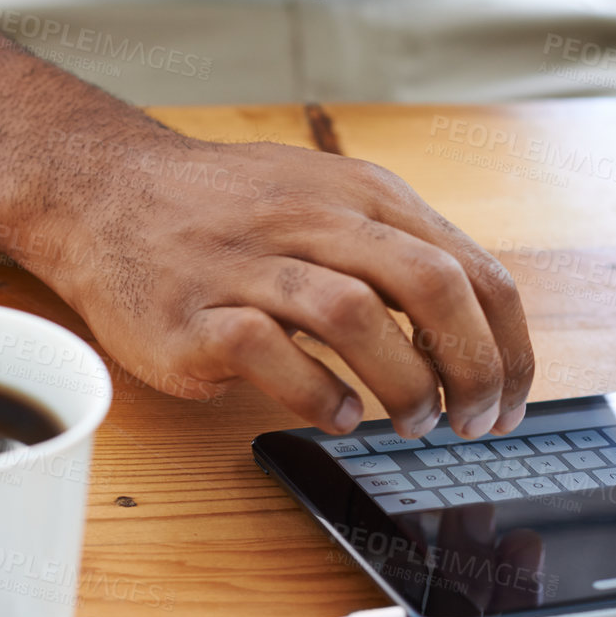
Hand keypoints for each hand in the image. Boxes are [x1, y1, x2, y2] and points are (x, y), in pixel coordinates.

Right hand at [25, 134, 533, 437]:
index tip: (510, 400)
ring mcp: (249, 265)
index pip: (472, 270)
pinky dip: (318, 394)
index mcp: (364, 196)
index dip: (507, 346)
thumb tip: (481, 336)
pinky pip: (268, 352)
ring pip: (353, 314)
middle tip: (474, 421)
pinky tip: (336, 416)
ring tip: (412, 422)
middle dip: (472, 367)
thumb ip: (400, 256)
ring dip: (403, 383)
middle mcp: (313, 220)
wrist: (105, 194)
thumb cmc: (230, 213)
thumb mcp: (330, 204)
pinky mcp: (195, 315)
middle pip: (430, 284)